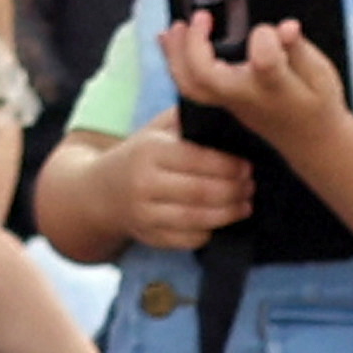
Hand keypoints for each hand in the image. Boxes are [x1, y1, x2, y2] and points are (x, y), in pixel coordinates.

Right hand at [101, 120, 255, 247]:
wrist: (100, 191)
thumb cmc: (140, 155)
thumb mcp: (156, 129)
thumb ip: (187, 119)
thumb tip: (227, 113)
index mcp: (149, 151)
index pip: (197, 159)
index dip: (228, 165)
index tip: (247, 166)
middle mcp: (144, 184)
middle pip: (201, 192)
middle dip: (234, 191)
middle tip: (251, 186)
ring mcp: (145, 214)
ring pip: (197, 219)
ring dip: (228, 214)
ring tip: (245, 205)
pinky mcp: (149, 237)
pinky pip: (187, 239)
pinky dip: (209, 231)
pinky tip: (221, 221)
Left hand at [164, 9, 352, 158]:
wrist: (311, 142)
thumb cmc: (317, 103)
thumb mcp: (321, 74)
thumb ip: (299, 49)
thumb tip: (286, 27)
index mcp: (277, 89)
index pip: (264, 63)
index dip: (267, 39)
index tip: (275, 29)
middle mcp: (248, 97)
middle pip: (208, 78)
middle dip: (196, 46)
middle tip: (201, 16)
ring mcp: (230, 102)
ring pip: (191, 86)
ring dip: (176, 54)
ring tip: (176, 25)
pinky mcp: (223, 100)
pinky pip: (190, 85)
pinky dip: (176, 59)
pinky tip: (172, 36)